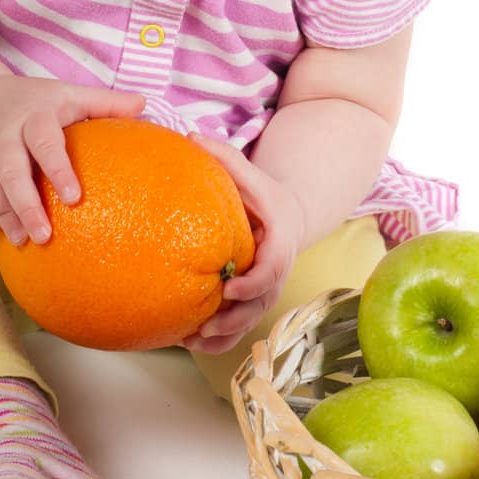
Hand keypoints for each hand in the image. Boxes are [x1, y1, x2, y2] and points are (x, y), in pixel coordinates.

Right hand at [0, 77, 145, 247]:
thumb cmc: (37, 101)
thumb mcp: (69, 94)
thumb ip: (104, 102)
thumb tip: (144, 103)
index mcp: (34, 116)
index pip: (45, 144)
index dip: (58, 170)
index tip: (74, 198)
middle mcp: (5, 134)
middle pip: (11, 171)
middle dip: (26, 204)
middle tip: (45, 235)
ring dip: (6, 216)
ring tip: (25, 242)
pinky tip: (6, 236)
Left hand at [178, 134, 307, 355]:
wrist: (288, 216)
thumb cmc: (264, 195)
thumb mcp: (251, 174)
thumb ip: (226, 157)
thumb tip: (191, 137)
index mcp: (280, 242)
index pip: (272, 268)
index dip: (254, 282)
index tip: (230, 288)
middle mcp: (277, 272)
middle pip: (261, 303)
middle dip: (235, 319)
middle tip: (206, 325)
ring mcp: (267, 291)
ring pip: (250, 321)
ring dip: (224, 336)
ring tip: (192, 340)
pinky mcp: (254, 302)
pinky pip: (241, 328)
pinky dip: (220, 341)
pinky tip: (191, 342)